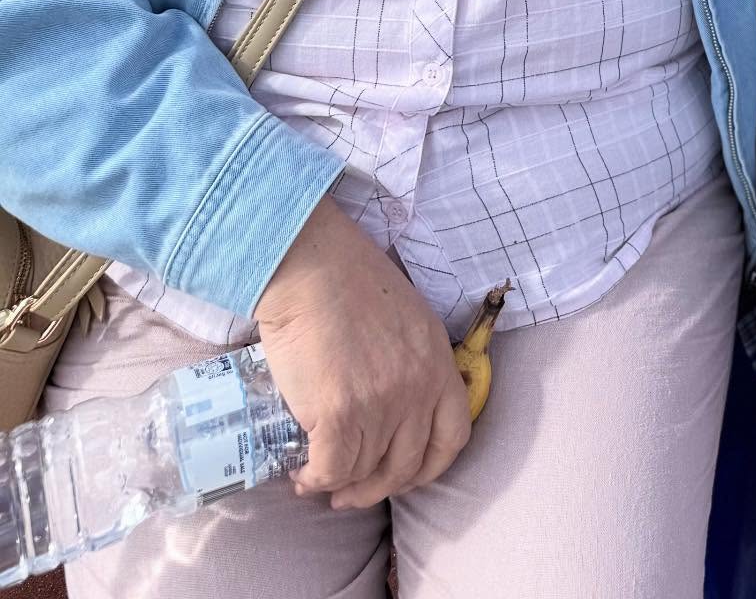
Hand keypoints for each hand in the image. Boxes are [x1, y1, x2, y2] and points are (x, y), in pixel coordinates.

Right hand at [256, 198, 472, 510]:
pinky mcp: (340, 416)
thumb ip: (411, 362)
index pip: (452, 437)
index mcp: (438, 363)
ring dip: (340, 483)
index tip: (402, 475)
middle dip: (377, 487)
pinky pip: (332, 469)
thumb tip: (392, 405)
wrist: (313, 266)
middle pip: (407, 464)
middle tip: (351, 490)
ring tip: (318, 478)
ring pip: (365, 470)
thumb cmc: (350, 280)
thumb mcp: (407, 318)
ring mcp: (381, 405)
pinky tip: (302, 475)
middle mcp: (417, 389)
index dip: (427, 467)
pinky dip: (315, 479)